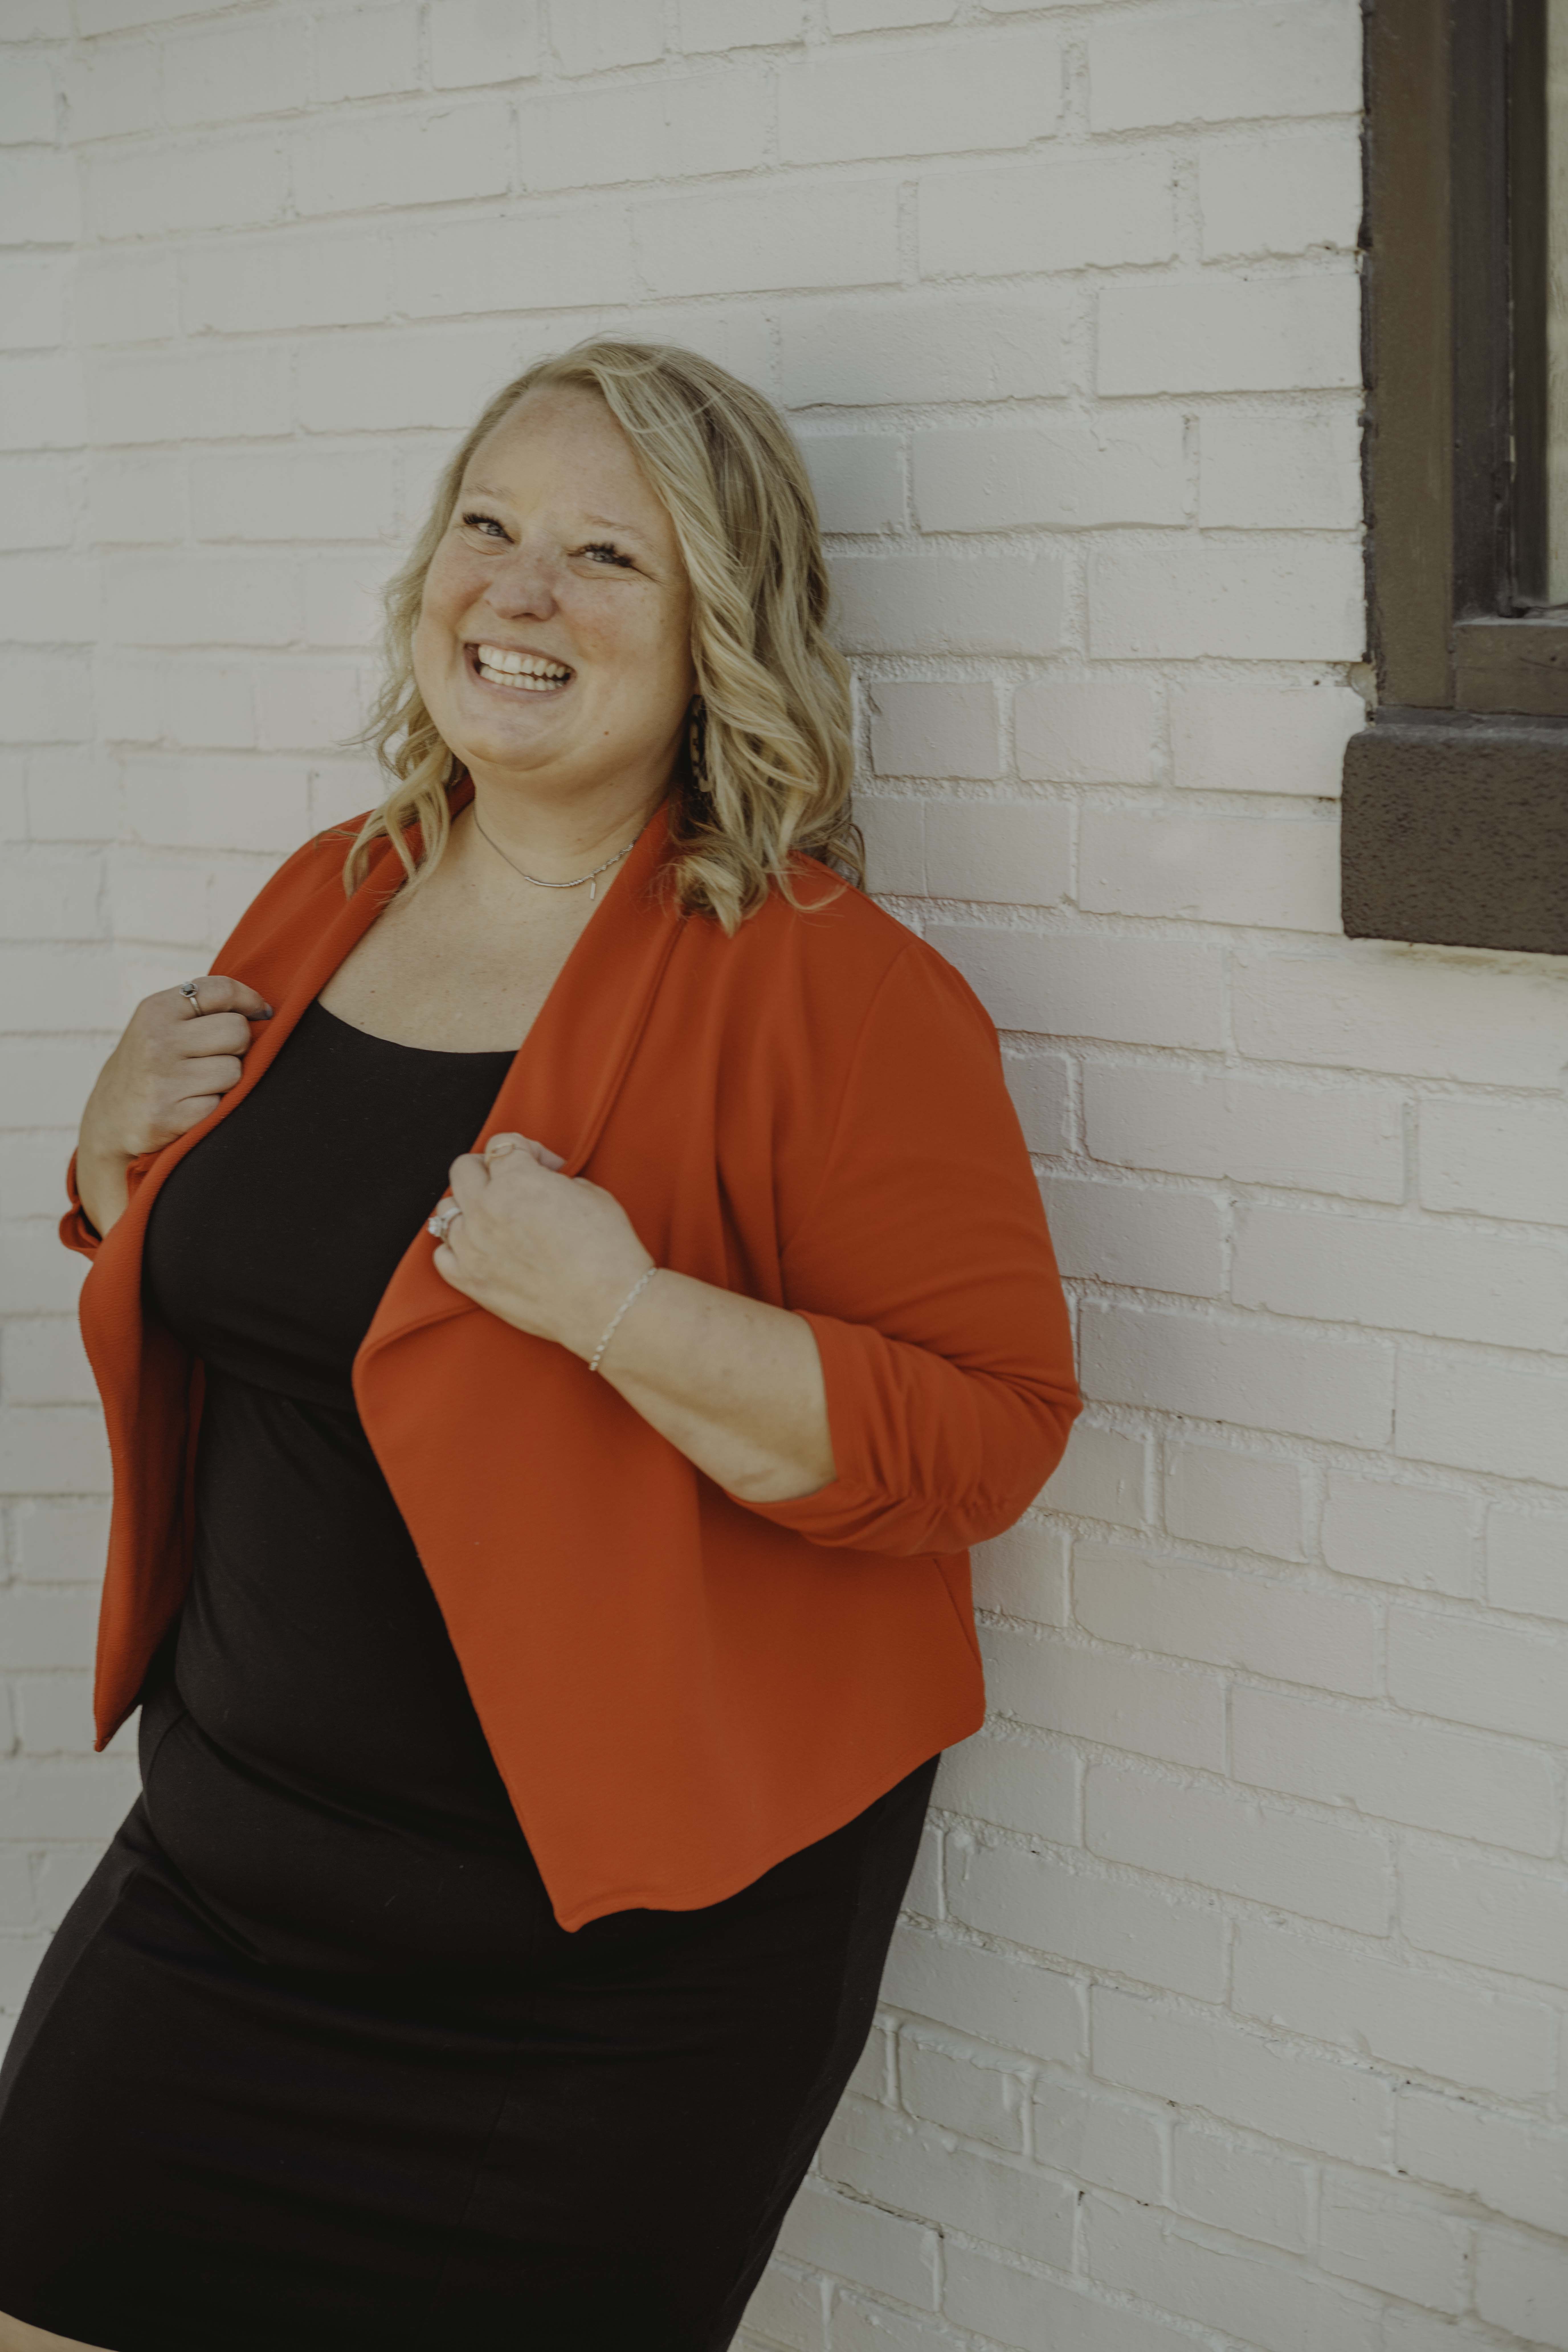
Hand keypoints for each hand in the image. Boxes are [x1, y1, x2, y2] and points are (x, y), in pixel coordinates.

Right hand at [75, 974, 273, 1236]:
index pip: (221, 990)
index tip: (260, 1013)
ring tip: (198, 1083)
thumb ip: (203, 1007)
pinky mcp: (168, 1116)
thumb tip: (264, 1009)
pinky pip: (221, 1105)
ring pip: (235, 1071)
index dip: (250, 1000)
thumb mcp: (162, 1023)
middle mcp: (157, 1041)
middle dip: (237, 1046)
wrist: (111, 1116)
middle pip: (237, 1031)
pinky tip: (189, 1105)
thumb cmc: (151, 1063)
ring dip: (225, 1080)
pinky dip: (213, 1107)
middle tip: (216, 1056)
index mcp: (156, 1010)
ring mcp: (162, 1079)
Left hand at [430, 1133, 653, 1360]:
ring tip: (498, 1220)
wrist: (608, 1306)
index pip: (501, 1144)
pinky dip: (458, 1247)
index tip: (545, 1168)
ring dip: (470, 1208)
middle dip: (489, 1170)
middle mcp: (486, 1209)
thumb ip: (555, 1180)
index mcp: (517, 1180)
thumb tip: (544, 1183)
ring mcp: (473, 1247)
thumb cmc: (607, 1250)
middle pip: (463, 1169)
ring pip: (447, 1210)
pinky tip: (482, 1248)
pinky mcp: (470, 1281)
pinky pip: (442, 1254)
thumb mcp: (591, 1193)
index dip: (527, 1151)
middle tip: (514, 1186)